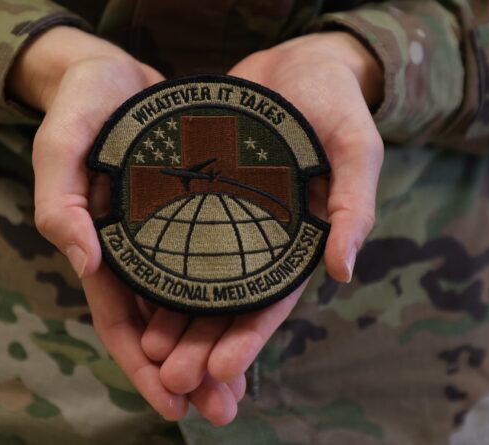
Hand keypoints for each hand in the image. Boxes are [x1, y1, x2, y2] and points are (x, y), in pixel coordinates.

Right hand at [8, 27, 246, 422]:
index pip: (120, 323)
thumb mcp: (61, 146)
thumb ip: (61, 203)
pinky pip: (215, 265)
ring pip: (193, 305)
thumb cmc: (82, 107)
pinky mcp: (196, 216)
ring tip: (243, 386)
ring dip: (215, 346)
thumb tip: (85, 265)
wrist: (114, 73)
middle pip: (162, 327)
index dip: (141, 369)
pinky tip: (256, 320)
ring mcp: (167, 237)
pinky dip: (232, 297)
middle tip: (223, 409)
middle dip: (189, 371)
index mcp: (101, 249)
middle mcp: (136, 254)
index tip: (170, 405)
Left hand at [143, 31, 384, 422]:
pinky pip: (174, 240)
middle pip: (226, 306)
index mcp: (298, 243)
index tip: (219, 372)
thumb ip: (352, 206)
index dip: (247, 341)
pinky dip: (156, 271)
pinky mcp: (199, 198)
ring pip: (195, 282)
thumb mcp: (356, 149)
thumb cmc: (335, 103)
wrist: (296, 63)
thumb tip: (342, 272)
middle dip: (201, 347)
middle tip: (172, 381)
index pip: (270, 303)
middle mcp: (259, 240)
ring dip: (174, 321)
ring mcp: (227, 222)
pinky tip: (132, 297)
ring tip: (148, 356)